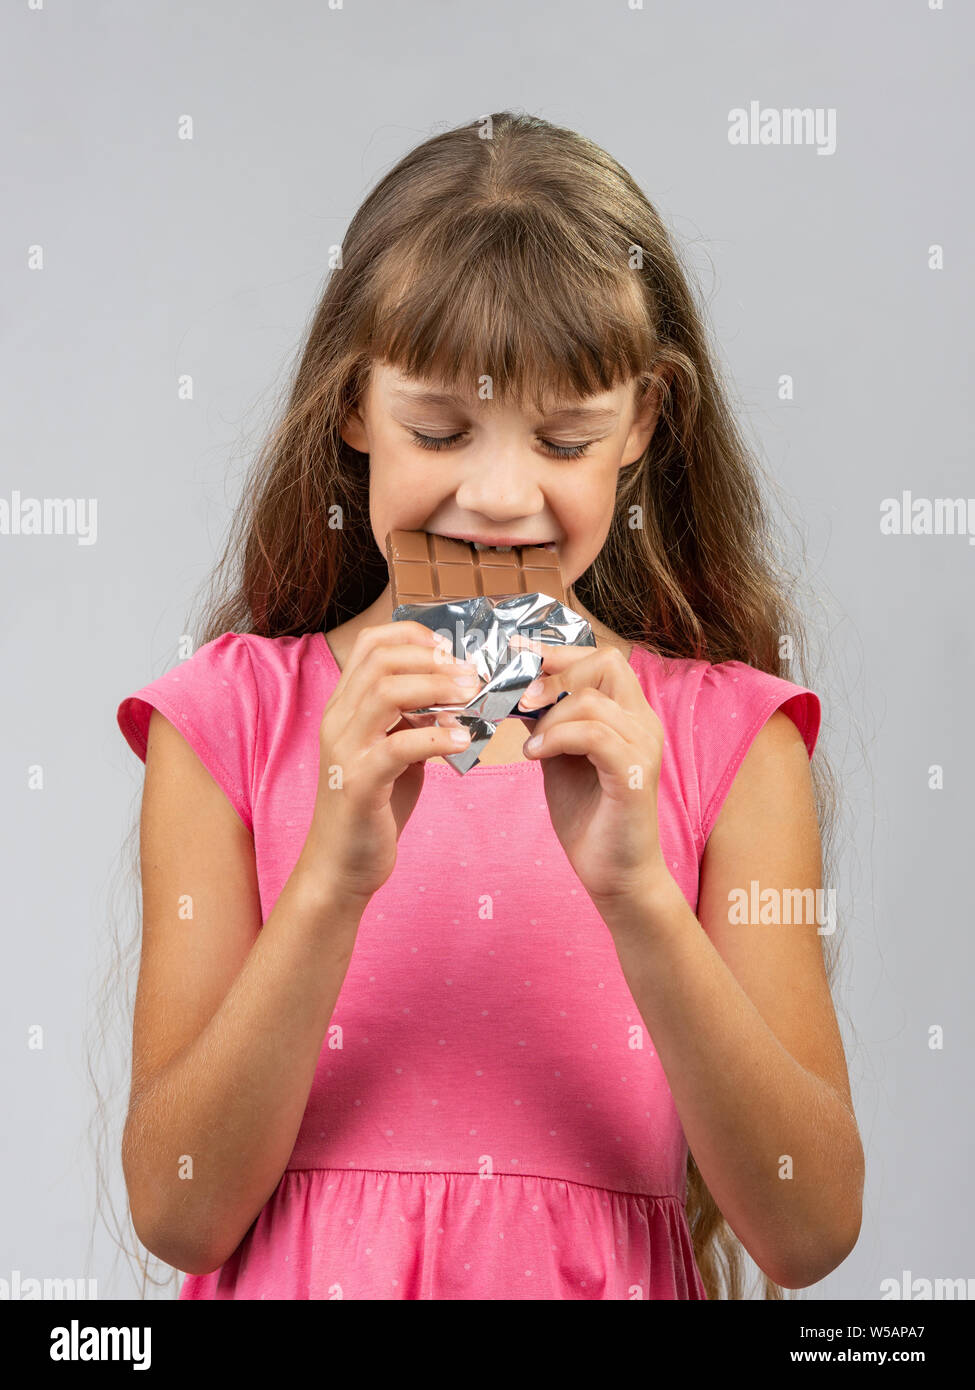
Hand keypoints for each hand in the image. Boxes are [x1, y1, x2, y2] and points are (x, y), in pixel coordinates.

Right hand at [298, 622, 479, 904]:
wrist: (341, 865)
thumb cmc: (373, 807)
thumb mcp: (394, 751)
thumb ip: (414, 720)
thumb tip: (457, 693)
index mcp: (344, 707)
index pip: (370, 645)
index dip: (413, 636)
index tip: (450, 649)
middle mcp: (338, 721)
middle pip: (381, 662)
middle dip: (432, 660)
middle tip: (471, 674)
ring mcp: (345, 751)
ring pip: (386, 695)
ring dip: (437, 689)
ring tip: (472, 697)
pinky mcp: (358, 784)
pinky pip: (398, 747)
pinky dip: (437, 737)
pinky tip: (465, 739)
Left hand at [511, 636, 673, 912]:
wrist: (615, 874)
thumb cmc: (589, 815)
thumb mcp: (558, 755)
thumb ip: (547, 720)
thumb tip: (515, 688)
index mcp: (628, 714)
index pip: (602, 658)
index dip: (558, 654)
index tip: (516, 660)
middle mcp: (643, 723)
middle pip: (606, 662)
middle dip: (555, 673)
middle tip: (520, 699)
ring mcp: (642, 748)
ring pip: (592, 700)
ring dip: (550, 715)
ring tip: (530, 744)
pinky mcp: (633, 776)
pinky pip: (594, 735)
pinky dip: (558, 738)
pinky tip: (536, 755)